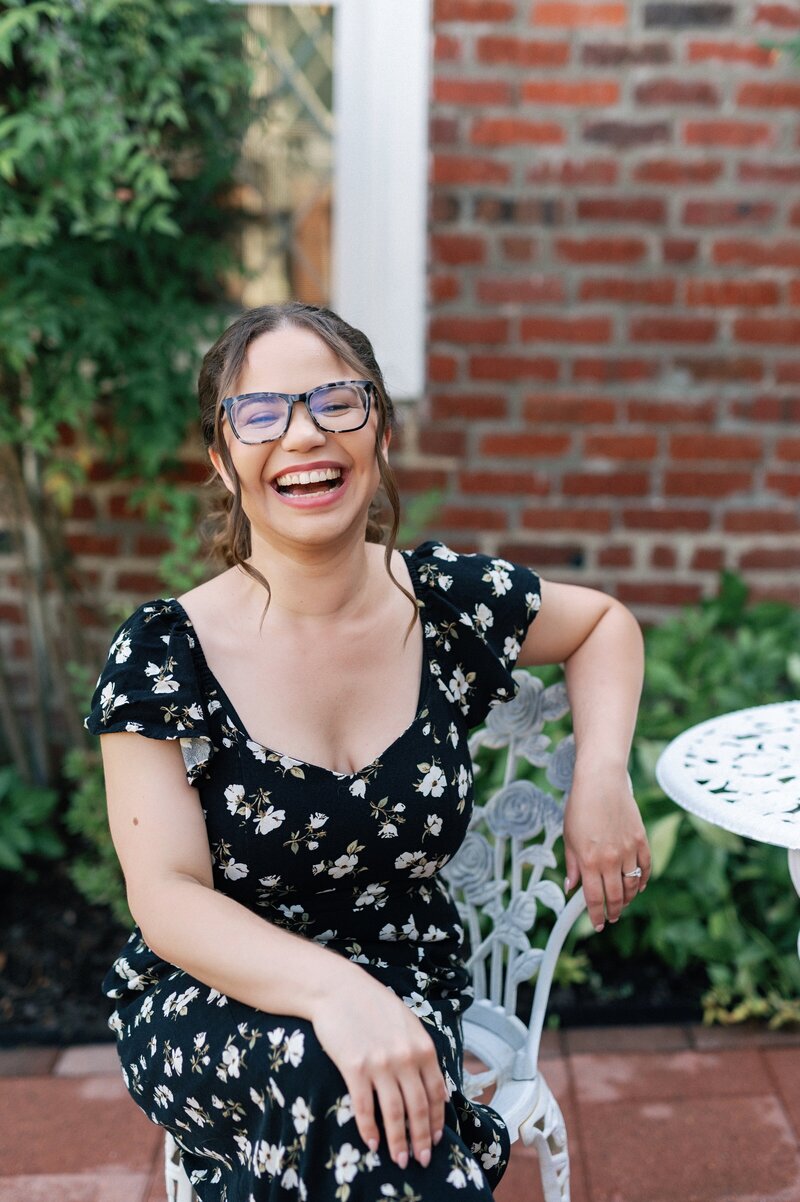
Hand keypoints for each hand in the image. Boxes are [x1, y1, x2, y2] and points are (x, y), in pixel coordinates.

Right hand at [311, 966, 447, 1167]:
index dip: (437, 1120)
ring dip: (399, 1142)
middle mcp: (405, 1057)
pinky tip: (373, 1144)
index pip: (437, 1093)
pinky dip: (370, 1130)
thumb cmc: (372, 1004)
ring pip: (395, 1113)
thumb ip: (422, 1053)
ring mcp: (380, 1064)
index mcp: (422, 1046)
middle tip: (422, 1160)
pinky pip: (365, 1108)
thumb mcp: (407, 1023)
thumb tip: (437, 1088)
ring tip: (401, 1160)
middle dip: (422, 1139)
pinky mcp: (354, 1068)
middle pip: (419, 1108)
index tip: (437, 1139)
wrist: (337, 988)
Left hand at [563, 764, 650, 931]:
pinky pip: (645, 869)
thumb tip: (571, 888)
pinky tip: (637, 887)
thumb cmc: (580, 807)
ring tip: (622, 904)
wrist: (601, 781)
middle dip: (613, 911)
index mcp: (589, 861)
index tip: (598, 924)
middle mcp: (610, 860)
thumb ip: (572, 865)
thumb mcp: (569, 837)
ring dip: (628, 899)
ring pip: (632, 886)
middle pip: (615, 896)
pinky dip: (642, 881)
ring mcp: (628, 851)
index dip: (596, 915)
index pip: (594, 898)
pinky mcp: (641, 841)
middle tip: (610, 918)